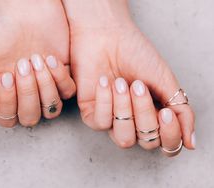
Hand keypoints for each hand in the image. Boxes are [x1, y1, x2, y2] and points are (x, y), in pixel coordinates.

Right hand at [0, 0, 74, 127]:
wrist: (24, 8)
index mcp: (4, 94)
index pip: (7, 118)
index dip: (8, 102)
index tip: (5, 74)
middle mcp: (25, 94)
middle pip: (31, 117)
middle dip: (27, 92)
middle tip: (21, 64)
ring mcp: (45, 86)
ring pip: (51, 109)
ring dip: (44, 86)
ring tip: (35, 58)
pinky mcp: (63, 76)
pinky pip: (68, 92)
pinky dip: (60, 77)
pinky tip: (50, 57)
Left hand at [62, 0, 194, 154]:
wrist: (106, 35)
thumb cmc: (136, 54)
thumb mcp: (165, 80)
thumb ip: (181, 111)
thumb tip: (191, 142)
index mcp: (154, 114)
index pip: (167, 143)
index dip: (169, 133)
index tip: (166, 112)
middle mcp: (134, 121)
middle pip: (146, 142)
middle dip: (144, 114)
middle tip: (139, 85)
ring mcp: (112, 119)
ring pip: (123, 138)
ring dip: (125, 109)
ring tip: (121, 82)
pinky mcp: (91, 114)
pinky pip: (100, 123)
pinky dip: (105, 101)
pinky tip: (105, 81)